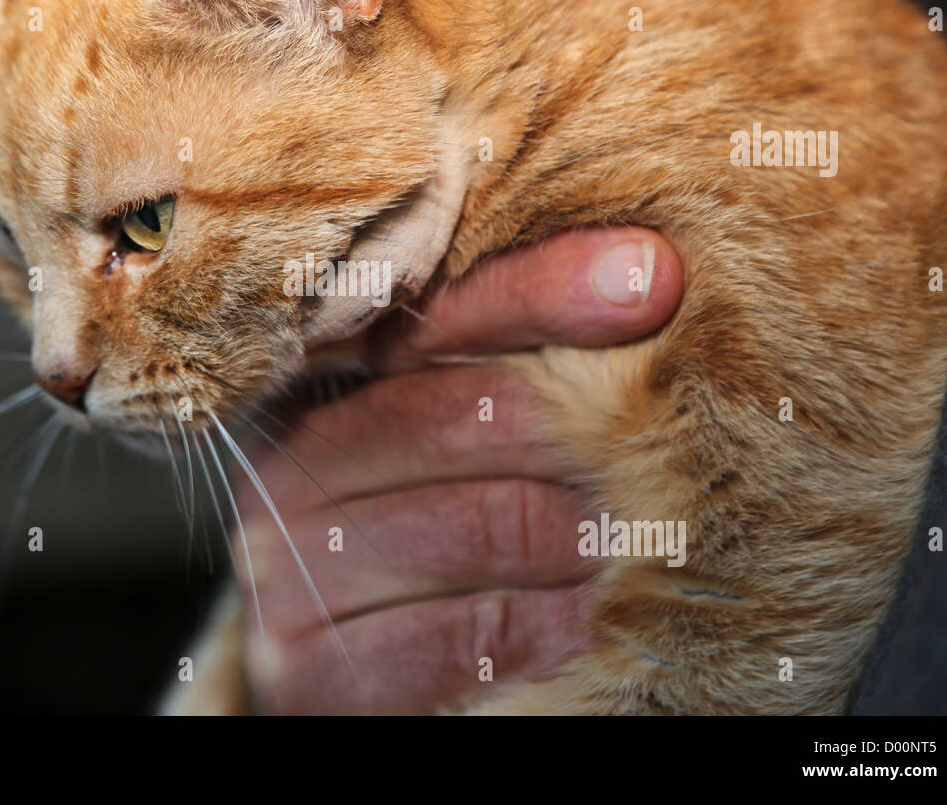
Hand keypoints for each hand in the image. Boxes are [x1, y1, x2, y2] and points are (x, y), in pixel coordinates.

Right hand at [229, 227, 683, 712]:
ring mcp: (284, 570)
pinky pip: (480, 630)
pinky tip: (593, 615)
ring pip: (495, 521)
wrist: (316, 674)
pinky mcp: (311, 669)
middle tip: (663, 462)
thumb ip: (510, 341)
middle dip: (589, 437)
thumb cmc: (406, 531)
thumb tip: (645, 271)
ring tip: (634, 540)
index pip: (436, 317)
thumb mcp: (438, 431)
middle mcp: (284, 469)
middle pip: (478, 413)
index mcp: (307, 389)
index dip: (544, 293)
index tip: (649, 280)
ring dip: (592, 536)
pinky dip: (561, 622)